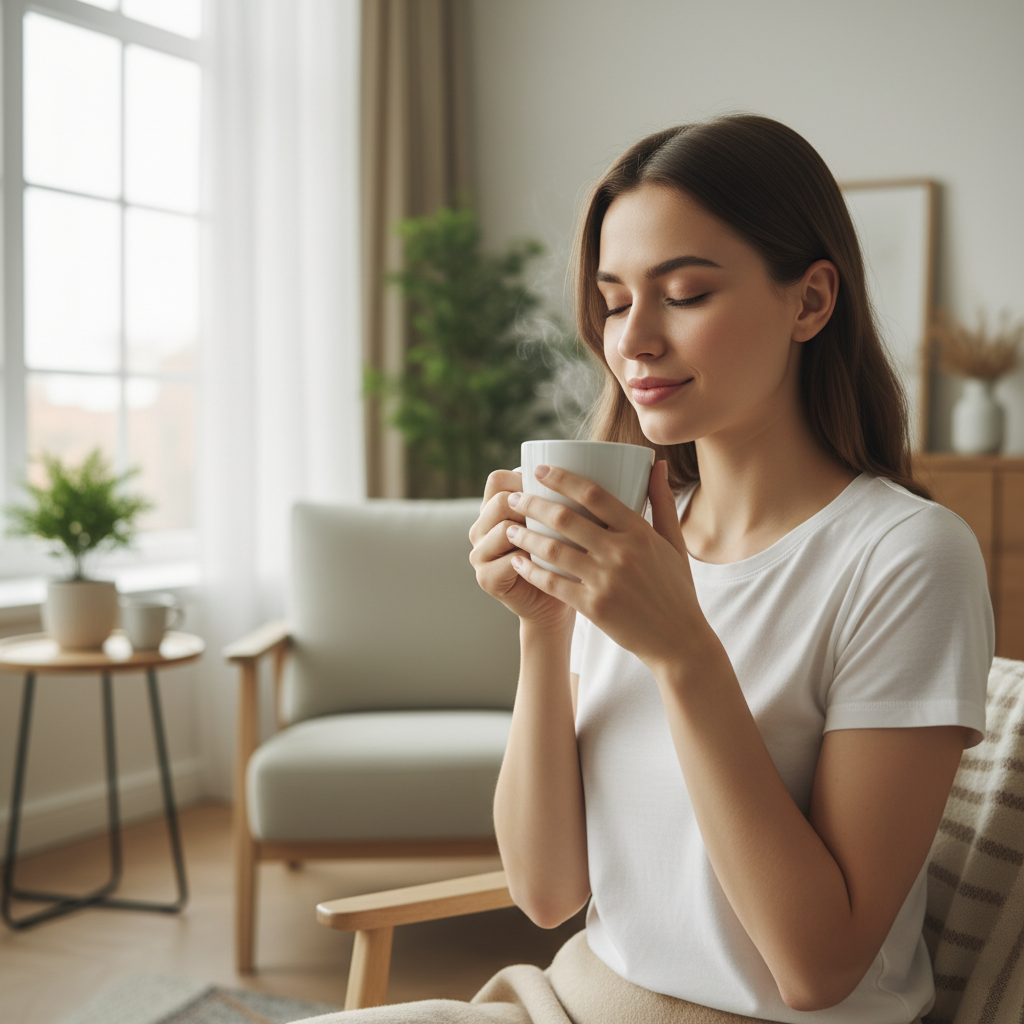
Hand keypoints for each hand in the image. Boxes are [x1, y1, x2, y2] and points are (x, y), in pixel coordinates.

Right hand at [469, 469, 575, 632]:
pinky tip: (553, 564)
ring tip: (560, 540)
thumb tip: (599, 462)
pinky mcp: (486, 578)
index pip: (498, 479)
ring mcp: (479, 554)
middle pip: (500, 500)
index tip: (556, 489)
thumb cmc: (565, 557)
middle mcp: (480, 528)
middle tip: (565, 517)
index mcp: (493, 509)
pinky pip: (509, 560)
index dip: (524, 479)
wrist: (556, 604)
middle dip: (531, 506)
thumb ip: (564, 498)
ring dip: (533, 533)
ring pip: (504, 529)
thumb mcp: (563, 523)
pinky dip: (533, 561)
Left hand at [504, 461, 717, 672]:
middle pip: (565, 518)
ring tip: (509, 528)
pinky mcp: (593, 607)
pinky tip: (518, 562)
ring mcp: (605, 580)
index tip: (539, 470)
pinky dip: (532, 571)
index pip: (594, 494)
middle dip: (533, 504)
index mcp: (639, 531)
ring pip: (553, 550)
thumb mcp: (674, 542)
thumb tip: (656, 463)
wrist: (678, 640)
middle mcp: (621, 552)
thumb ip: (662, 501)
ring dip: (525, 536)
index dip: (562, 478)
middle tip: (514, 497)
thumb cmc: (676, 588)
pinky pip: (553, 583)